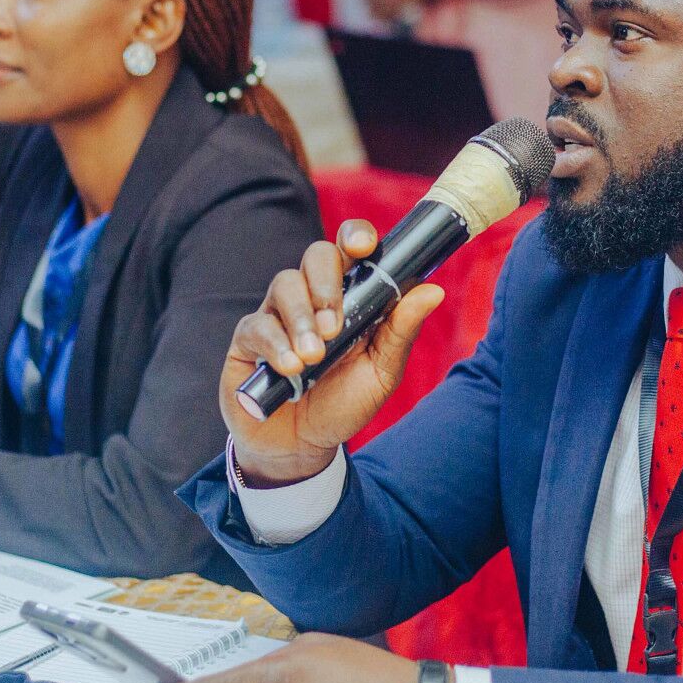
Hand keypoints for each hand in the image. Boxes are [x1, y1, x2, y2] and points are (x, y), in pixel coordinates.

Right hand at [220, 220, 444, 485]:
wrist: (301, 446)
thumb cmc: (343, 403)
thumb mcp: (381, 371)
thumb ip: (401, 331)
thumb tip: (434, 290)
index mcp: (349, 295)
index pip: (349, 249)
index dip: (355, 236)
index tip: (363, 248)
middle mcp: (312, 296)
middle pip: (316, 256)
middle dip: (327, 285)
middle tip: (335, 327)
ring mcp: (278, 313)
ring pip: (285, 284)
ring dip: (303, 319)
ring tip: (313, 358)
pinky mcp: (249, 337)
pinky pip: (258, 324)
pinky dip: (276, 345)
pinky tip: (290, 368)